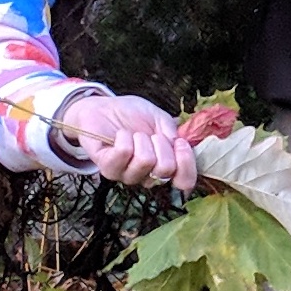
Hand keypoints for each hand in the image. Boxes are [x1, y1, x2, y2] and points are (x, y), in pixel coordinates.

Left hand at [65, 94, 199, 191]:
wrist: (104, 108)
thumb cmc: (133, 115)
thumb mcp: (160, 118)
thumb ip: (173, 133)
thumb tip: (180, 145)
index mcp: (163, 167)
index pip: (184, 182)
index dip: (186, 164)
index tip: (179, 142)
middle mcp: (146, 176)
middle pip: (165, 170)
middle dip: (161, 144)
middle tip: (151, 134)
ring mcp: (126, 174)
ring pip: (145, 161)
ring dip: (142, 139)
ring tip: (134, 134)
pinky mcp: (107, 167)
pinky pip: (123, 154)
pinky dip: (124, 137)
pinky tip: (120, 134)